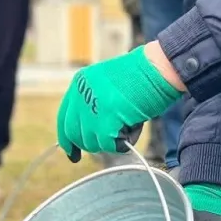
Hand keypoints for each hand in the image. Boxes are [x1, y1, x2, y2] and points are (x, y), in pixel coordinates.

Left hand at [56, 45, 182, 159]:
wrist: (156, 67)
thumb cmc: (140, 77)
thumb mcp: (107, 85)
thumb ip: (94, 105)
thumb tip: (89, 134)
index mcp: (79, 84)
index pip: (64, 118)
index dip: (67, 139)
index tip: (72, 153)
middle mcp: (81, 96)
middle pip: (73, 133)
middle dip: (88, 144)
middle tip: (106, 144)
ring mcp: (91, 108)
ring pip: (91, 142)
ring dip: (109, 142)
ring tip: (128, 124)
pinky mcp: (106, 120)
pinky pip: (109, 144)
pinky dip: (122, 143)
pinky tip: (134, 127)